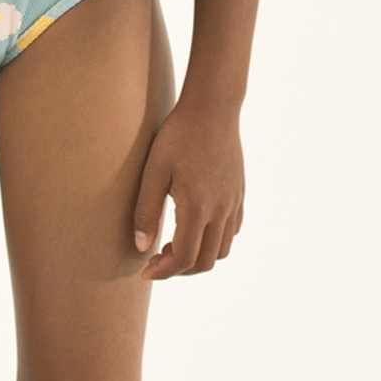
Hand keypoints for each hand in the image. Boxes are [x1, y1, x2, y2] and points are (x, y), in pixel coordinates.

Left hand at [132, 97, 243, 277]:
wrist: (213, 109)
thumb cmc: (178, 135)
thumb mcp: (154, 171)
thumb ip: (146, 212)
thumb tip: (141, 248)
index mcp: (197, 207)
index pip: (184, 258)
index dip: (164, 271)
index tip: (146, 270)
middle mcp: (221, 210)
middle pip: (205, 262)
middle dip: (180, 269)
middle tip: (157, 259)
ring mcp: (233, 203)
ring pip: (222, 250)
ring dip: (199, 257)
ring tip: (174, 245)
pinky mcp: (239, 194)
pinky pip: (232, 232)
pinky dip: (214, 242)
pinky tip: (196, 228)